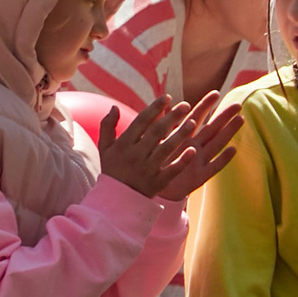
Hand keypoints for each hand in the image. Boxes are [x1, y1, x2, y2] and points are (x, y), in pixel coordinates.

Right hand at [94, 94, 241, 202]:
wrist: (116, 199)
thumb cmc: (112, 169)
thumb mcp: (104, 147)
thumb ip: (107, 126)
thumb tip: (114, 106)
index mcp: (123, 144)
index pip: (141, 122)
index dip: (154, 108)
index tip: (167, 97)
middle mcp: (135, 155)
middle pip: (156, 133)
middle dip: (171, 118)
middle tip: (185, 105)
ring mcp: (147, 169)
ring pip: (166, 149)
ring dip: (179, 135)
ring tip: (193, 123)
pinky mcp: (157, 182)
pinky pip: (171, 170)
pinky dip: (182, 161)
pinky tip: (193, 151)